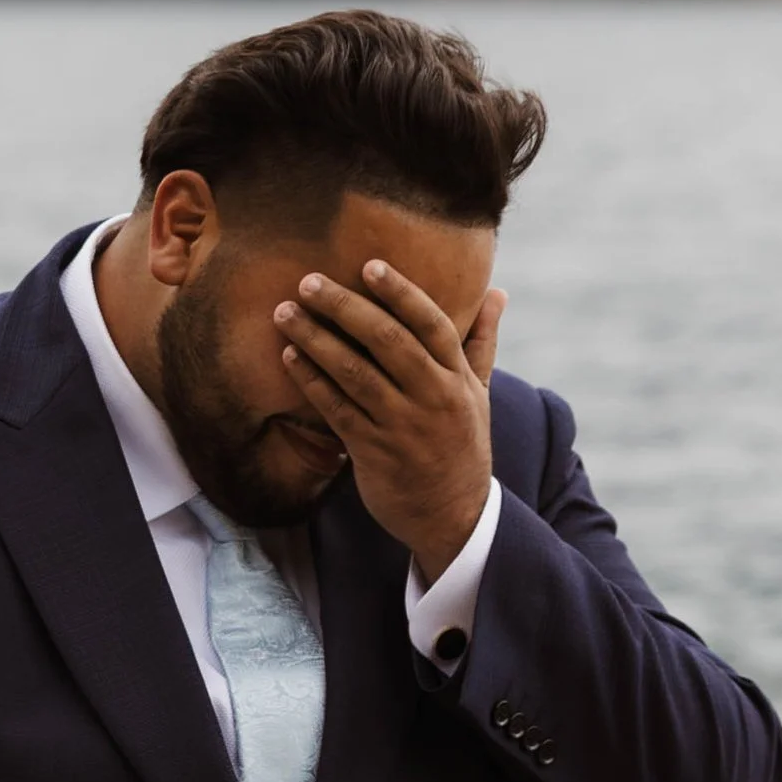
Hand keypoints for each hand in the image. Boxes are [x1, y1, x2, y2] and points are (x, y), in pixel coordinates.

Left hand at [273, 262, 503, 579]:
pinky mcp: (374, 452)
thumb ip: (481, 341)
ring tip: (285, 313)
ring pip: (355, 372)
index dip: (400, 292)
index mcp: (458, 378)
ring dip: (316, 339)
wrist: (453, 516)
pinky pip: (337, 410)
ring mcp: (402, 426)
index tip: (369, 265)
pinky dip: (312, 381)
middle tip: (307, 281)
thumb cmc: (462, 446)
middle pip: (386, 340)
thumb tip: (497, 292)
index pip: (431, 323)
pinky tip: (290, 357)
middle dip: (343, 307)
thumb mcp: (480, 394)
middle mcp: (433, 397)